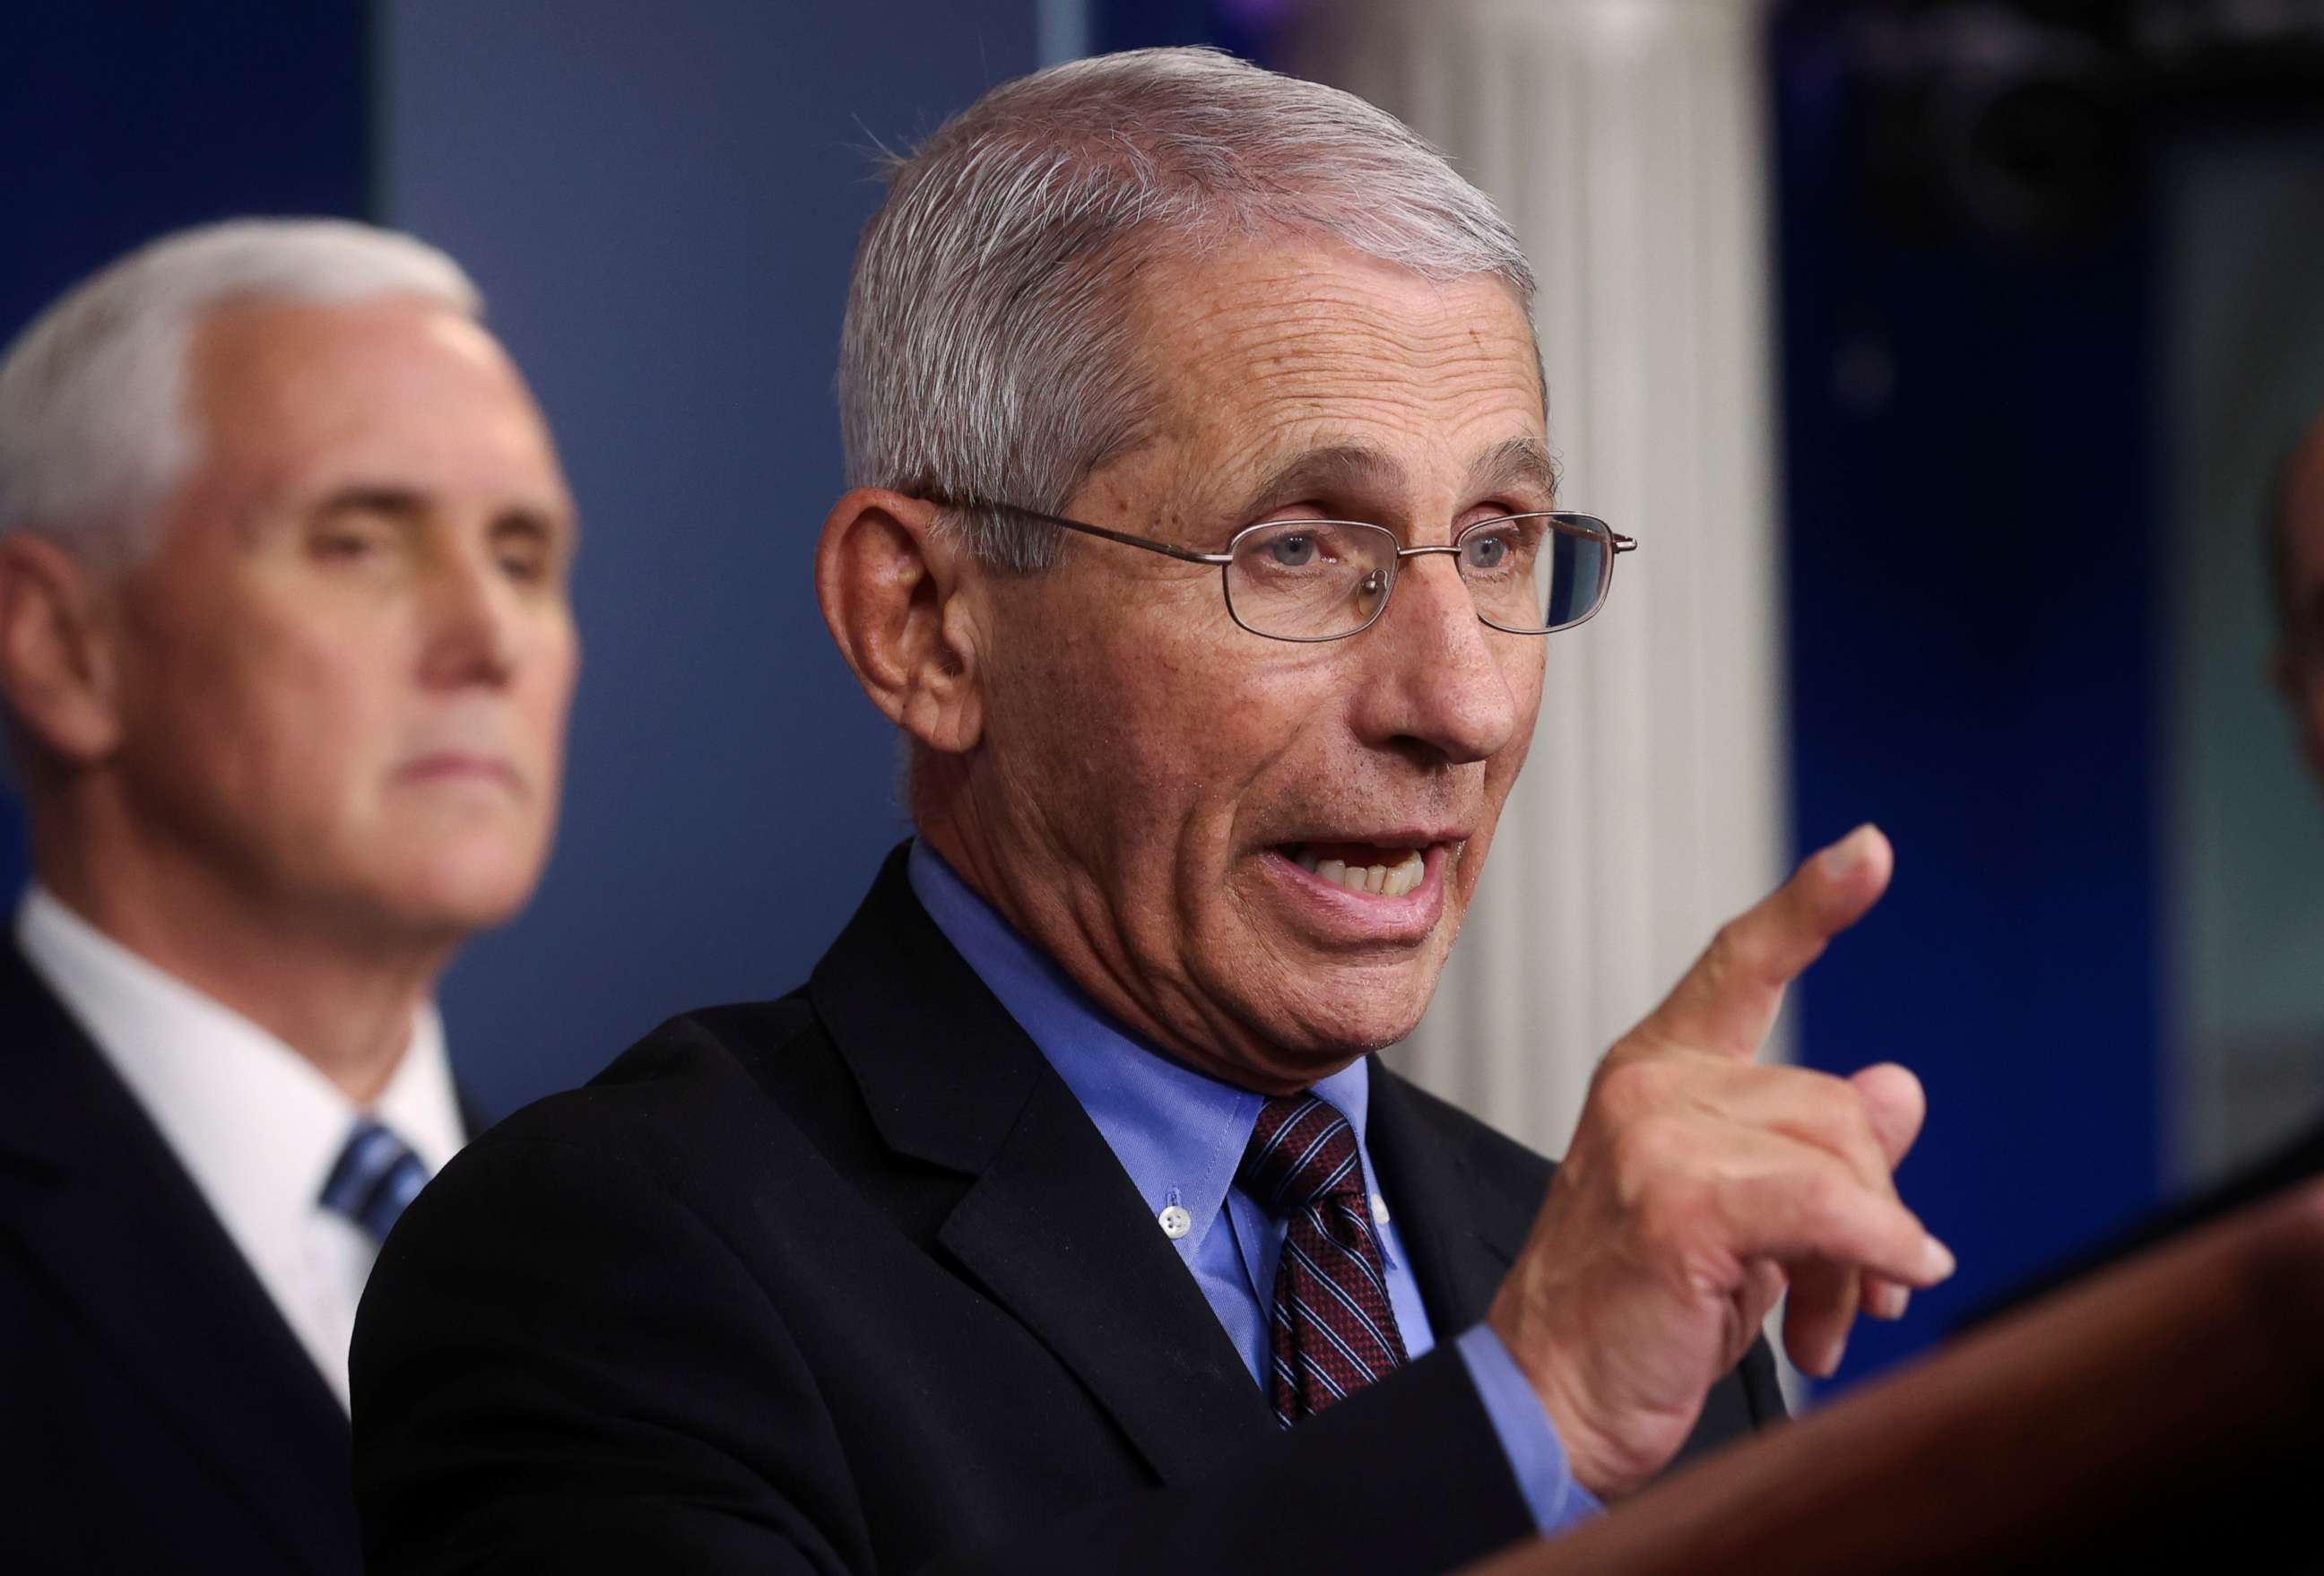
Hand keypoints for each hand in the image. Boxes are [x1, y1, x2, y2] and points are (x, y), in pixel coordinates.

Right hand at [1485, 824, 1951, 1499]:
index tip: (1872, 849)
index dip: (1812, 907)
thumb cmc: (1634, 1317)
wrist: (1547, 1405)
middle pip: (1836, 1106)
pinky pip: (1835, 1211)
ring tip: (1826, 1323)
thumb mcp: (1738, 1219)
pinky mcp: (1680, 1202)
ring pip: (1843, 1161)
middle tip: (1857, 1295)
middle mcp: (1649, 1086)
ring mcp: (1657, 1138)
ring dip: (1867, 1257)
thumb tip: (1901, 1084)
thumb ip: (1811, 1149)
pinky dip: (1876, 1258)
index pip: (1739, 965)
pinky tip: (1870, 1303)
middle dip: (1869, 1206)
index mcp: (1653, 1074)